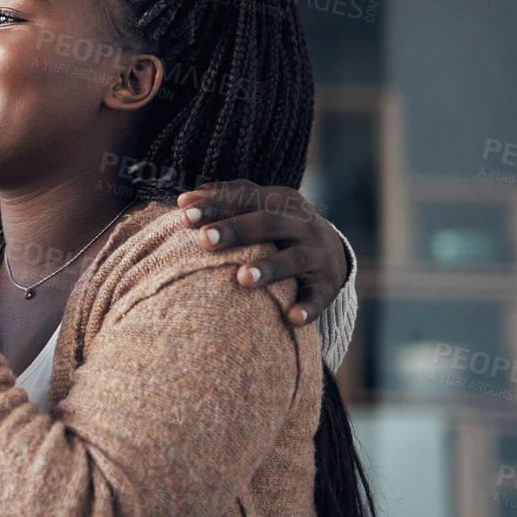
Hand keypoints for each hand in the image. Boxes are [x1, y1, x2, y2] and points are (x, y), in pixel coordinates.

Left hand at [177, 179, 346, 326]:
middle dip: (235, 230)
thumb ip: (223, 202)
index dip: (215, 204)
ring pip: (294, 258)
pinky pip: (318, 295)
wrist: (332, 251)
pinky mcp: (327, 283)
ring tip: (243, 278)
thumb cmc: (277, 228)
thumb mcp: (257, 209)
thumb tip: (183, 201)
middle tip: (204, 240)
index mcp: (280, 201)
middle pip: (268, 223)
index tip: (184, 214)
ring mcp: (318, 253)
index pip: (245, 198)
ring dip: (269, 268)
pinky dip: (308, 307)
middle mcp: (302, 223)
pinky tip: (292, 318)